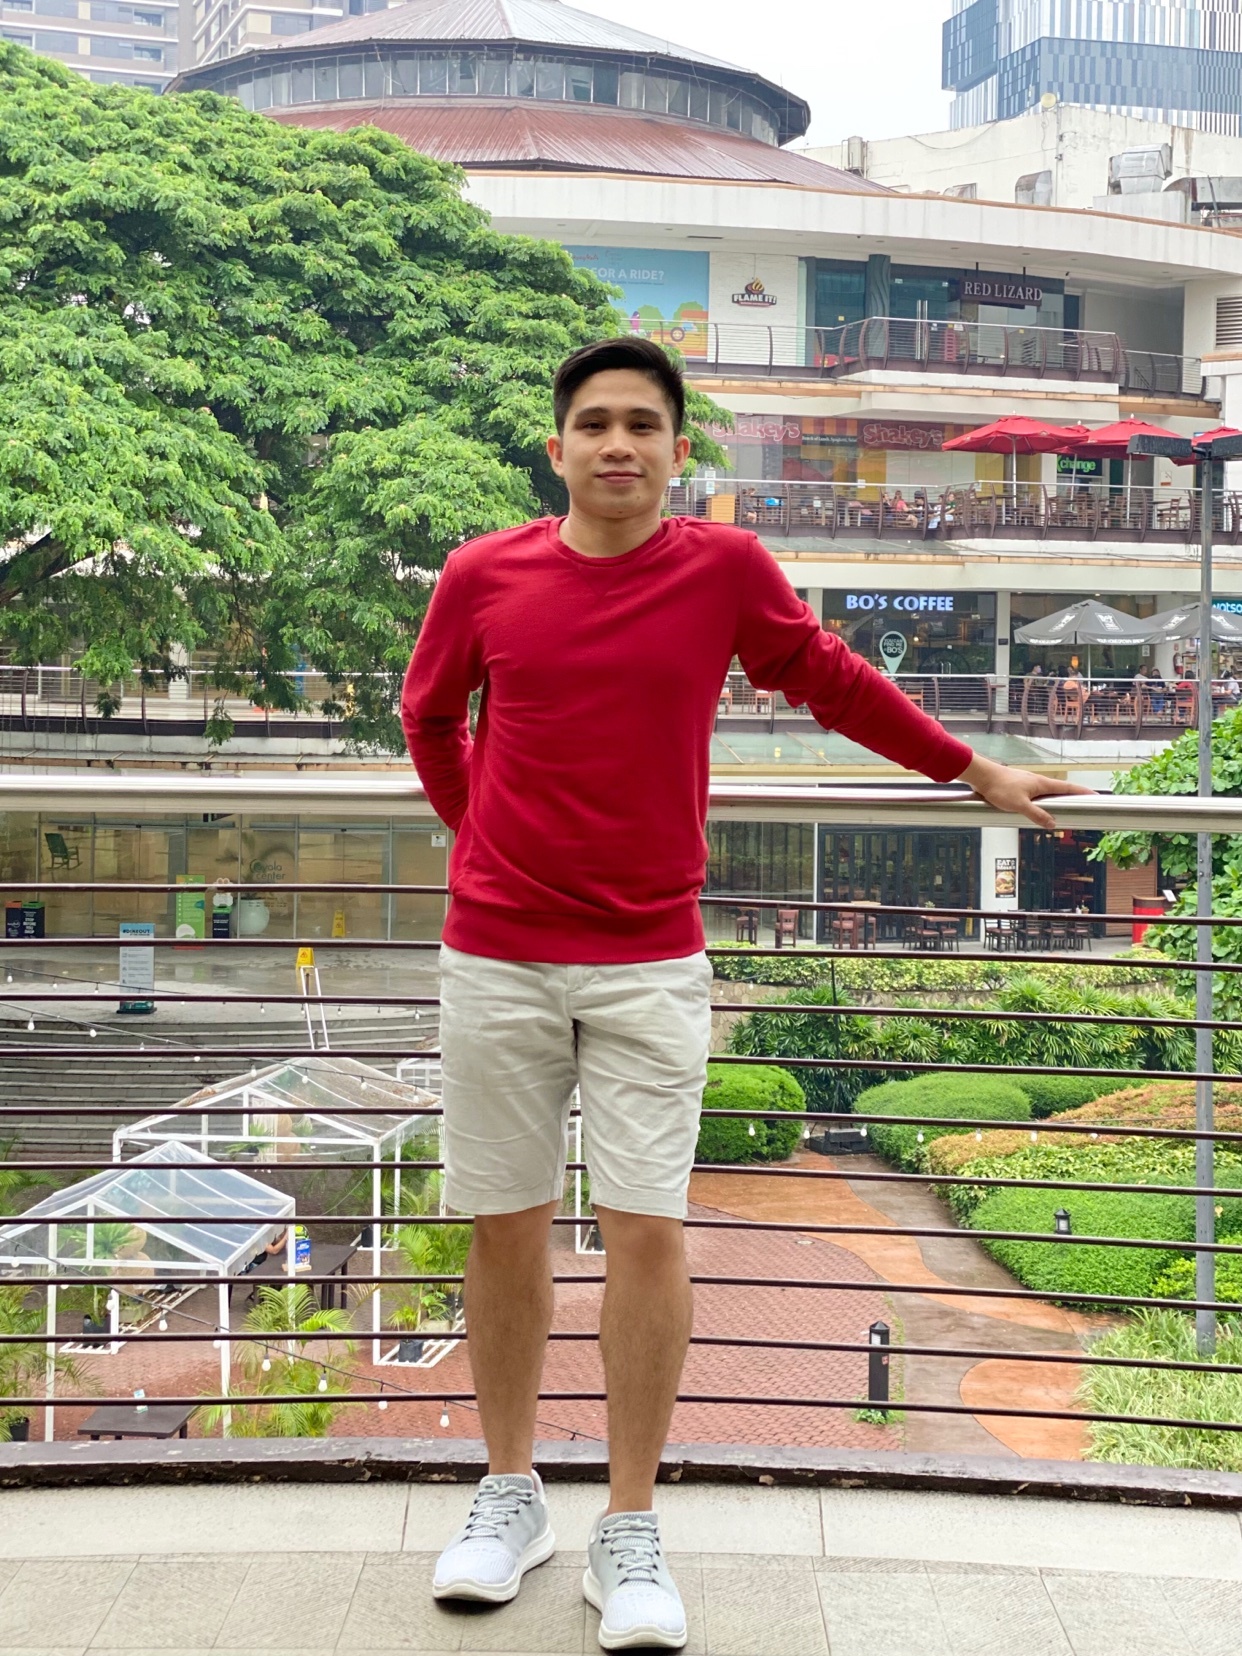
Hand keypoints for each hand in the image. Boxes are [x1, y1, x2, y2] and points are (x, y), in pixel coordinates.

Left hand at [957, 754, 1094, 830]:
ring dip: (1057, 801)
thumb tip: (1052, 824)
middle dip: (1073, 798)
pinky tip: (1038, 810)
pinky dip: (1043, 803)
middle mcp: (1037, 782)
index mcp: (1042, 784)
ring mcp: (1028, 784)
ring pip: (1047, 794)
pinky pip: (1036, 796)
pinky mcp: (1018, 788)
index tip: (1096, 796)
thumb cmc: (999, 787)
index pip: (1068, 788)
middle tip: (1084, 805)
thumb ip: (1037, 815)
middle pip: (1060, 790)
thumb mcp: (1020, 805)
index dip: (1082, 792)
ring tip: (1065, 810)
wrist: (981, 776)